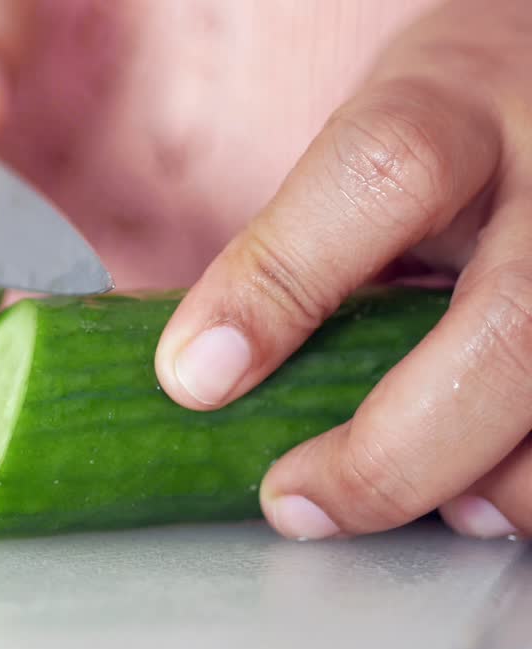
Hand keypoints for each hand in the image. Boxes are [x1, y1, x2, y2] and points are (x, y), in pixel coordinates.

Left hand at [155, 0, 531, 540]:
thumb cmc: (450, 134)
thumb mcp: (364, 147)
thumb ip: (292, 247)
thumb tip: (188, 371)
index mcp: (454, 109)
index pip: (379, 176)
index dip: (279, 285)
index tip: (196, 378)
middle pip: (507, 327)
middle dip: (393, 450)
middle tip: (297, 501)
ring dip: (480, 483)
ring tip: (392, 497)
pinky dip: (522, 484)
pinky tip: (474, 491)